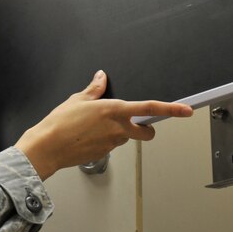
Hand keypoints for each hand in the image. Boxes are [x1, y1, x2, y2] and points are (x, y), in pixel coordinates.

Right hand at [15, 71, 194, 179]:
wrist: (47, 148)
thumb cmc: (59, 123)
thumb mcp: (77, 99)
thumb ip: (94, 89)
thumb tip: (101, 77)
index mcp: (114, 110)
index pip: (149, 108)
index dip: (171, 109)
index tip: (186, 111)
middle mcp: (118, 128)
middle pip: (145, 133)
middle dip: (146, 131)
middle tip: (138, 126)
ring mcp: (112, 144)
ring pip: (126, 139)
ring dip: (120, 134)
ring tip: (95, 128)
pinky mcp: (103, 154)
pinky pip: (111, 146)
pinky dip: (105, 141)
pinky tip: (88, 137)